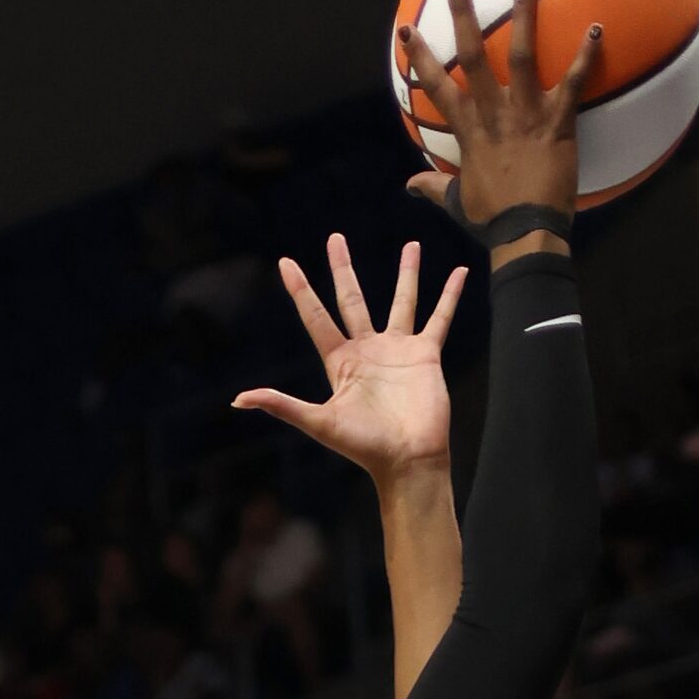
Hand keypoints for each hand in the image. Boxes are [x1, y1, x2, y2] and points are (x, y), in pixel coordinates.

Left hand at [231, 236, 465, 483]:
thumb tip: (239, 399)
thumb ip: (282, 405)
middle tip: (335, 239)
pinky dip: (450, 297)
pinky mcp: (426, 355)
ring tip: (411, 245)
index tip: (285, 262)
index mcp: (340, 362)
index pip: (316, 317)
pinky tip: (459, 274)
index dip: (301, 290)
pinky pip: (439, 319)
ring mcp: (398, 350)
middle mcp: (367, 350)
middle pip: (352, 299)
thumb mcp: (319, 423)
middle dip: (343, 269)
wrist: (407, 459)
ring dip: (407, 274)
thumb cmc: (364, 446)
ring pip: (401, 301)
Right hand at [400, 0, 599, 224]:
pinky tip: (597, 29)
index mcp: (468, 131)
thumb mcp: (457, 202)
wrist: (526, 232)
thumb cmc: (493, 219)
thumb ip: (433, 187)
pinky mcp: (558, 123)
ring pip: (521, 56)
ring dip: (524, 18)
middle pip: (473, 57)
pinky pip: (574, 82)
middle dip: (463, 17)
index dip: (420, 57)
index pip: (437, 87)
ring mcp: (526, 115)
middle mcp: (493, 114)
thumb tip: (409, 185)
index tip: (407, 29)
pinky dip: (586, 55)